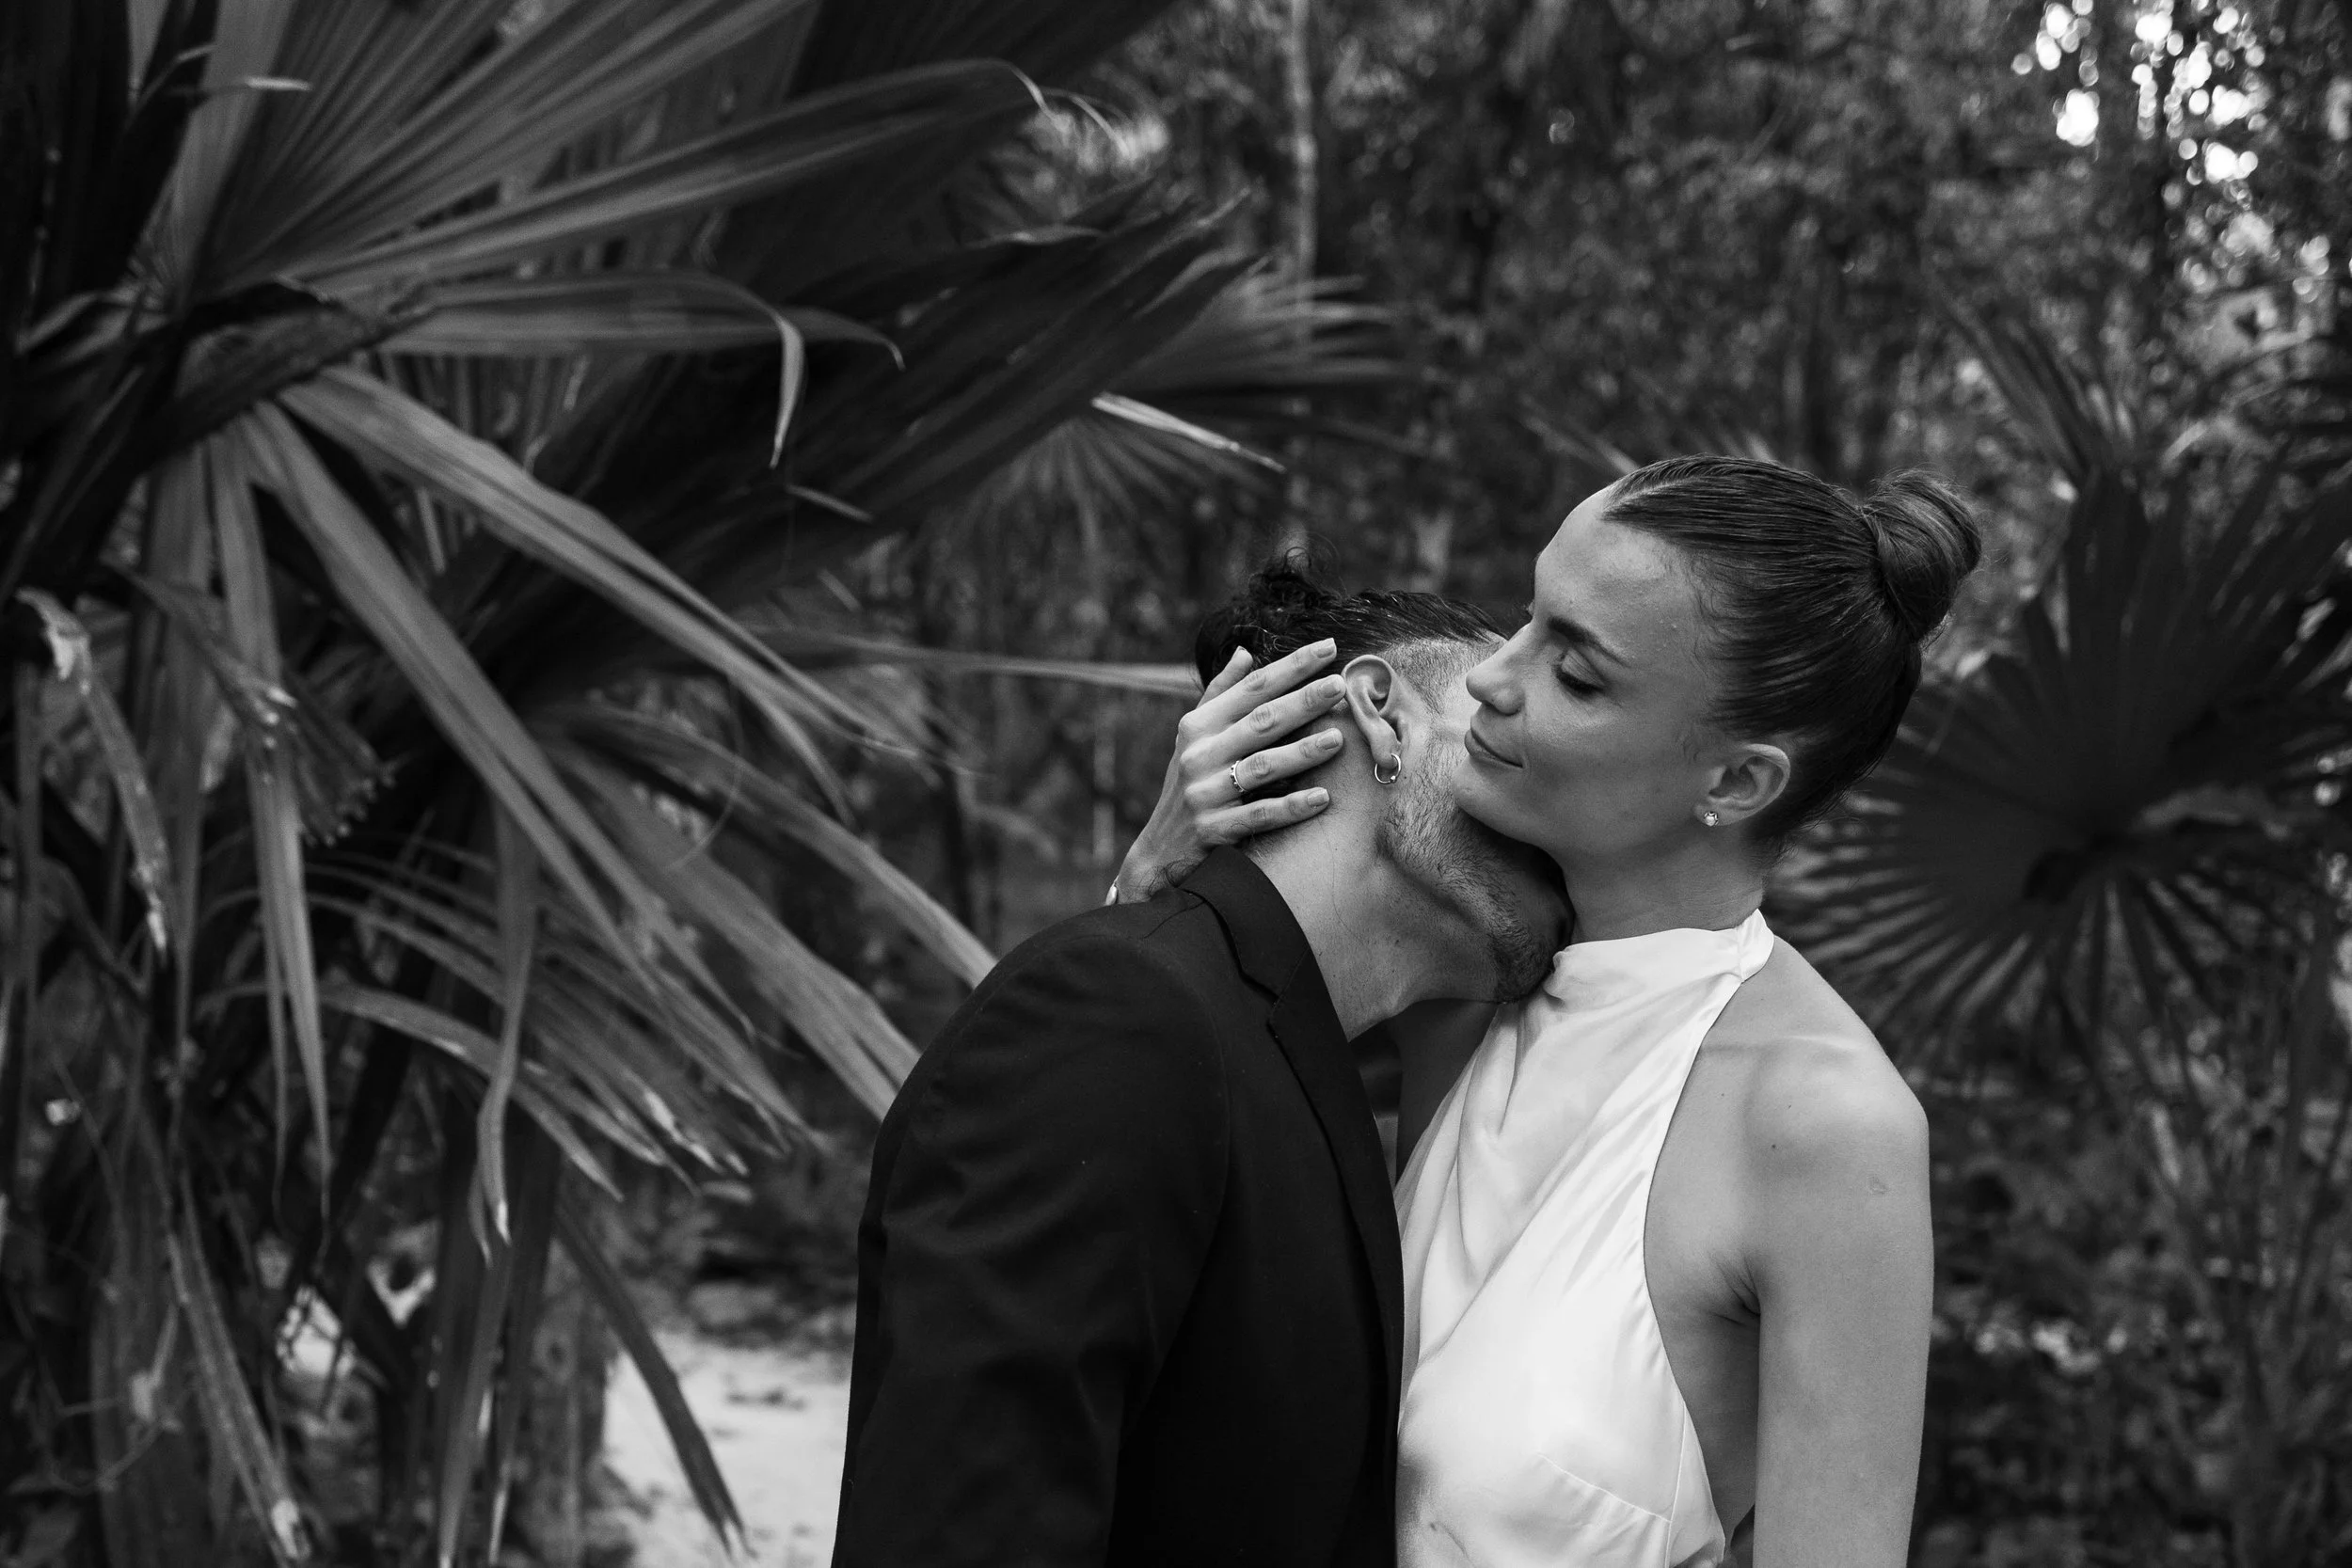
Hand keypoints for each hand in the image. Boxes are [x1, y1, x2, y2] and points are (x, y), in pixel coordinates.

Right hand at [1111, 639, 1347, 903]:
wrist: (1160, 850)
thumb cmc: (1188, 785)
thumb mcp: (1195, 738)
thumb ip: (1220, 695)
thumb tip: (1244, 652)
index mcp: (1199, 726)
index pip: (1251, 689)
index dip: (1290, 667)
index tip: (1328, 647)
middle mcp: (1199, 754)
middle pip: (1260, 722)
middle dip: (1302, 701)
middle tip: (1341, 686)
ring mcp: (1204, 793)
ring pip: (1261, 767)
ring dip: (1302, 752)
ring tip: (1338, 739)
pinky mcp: (1213, 830)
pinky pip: (1259, 815)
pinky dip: (1291, 807)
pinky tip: (1322, 798)